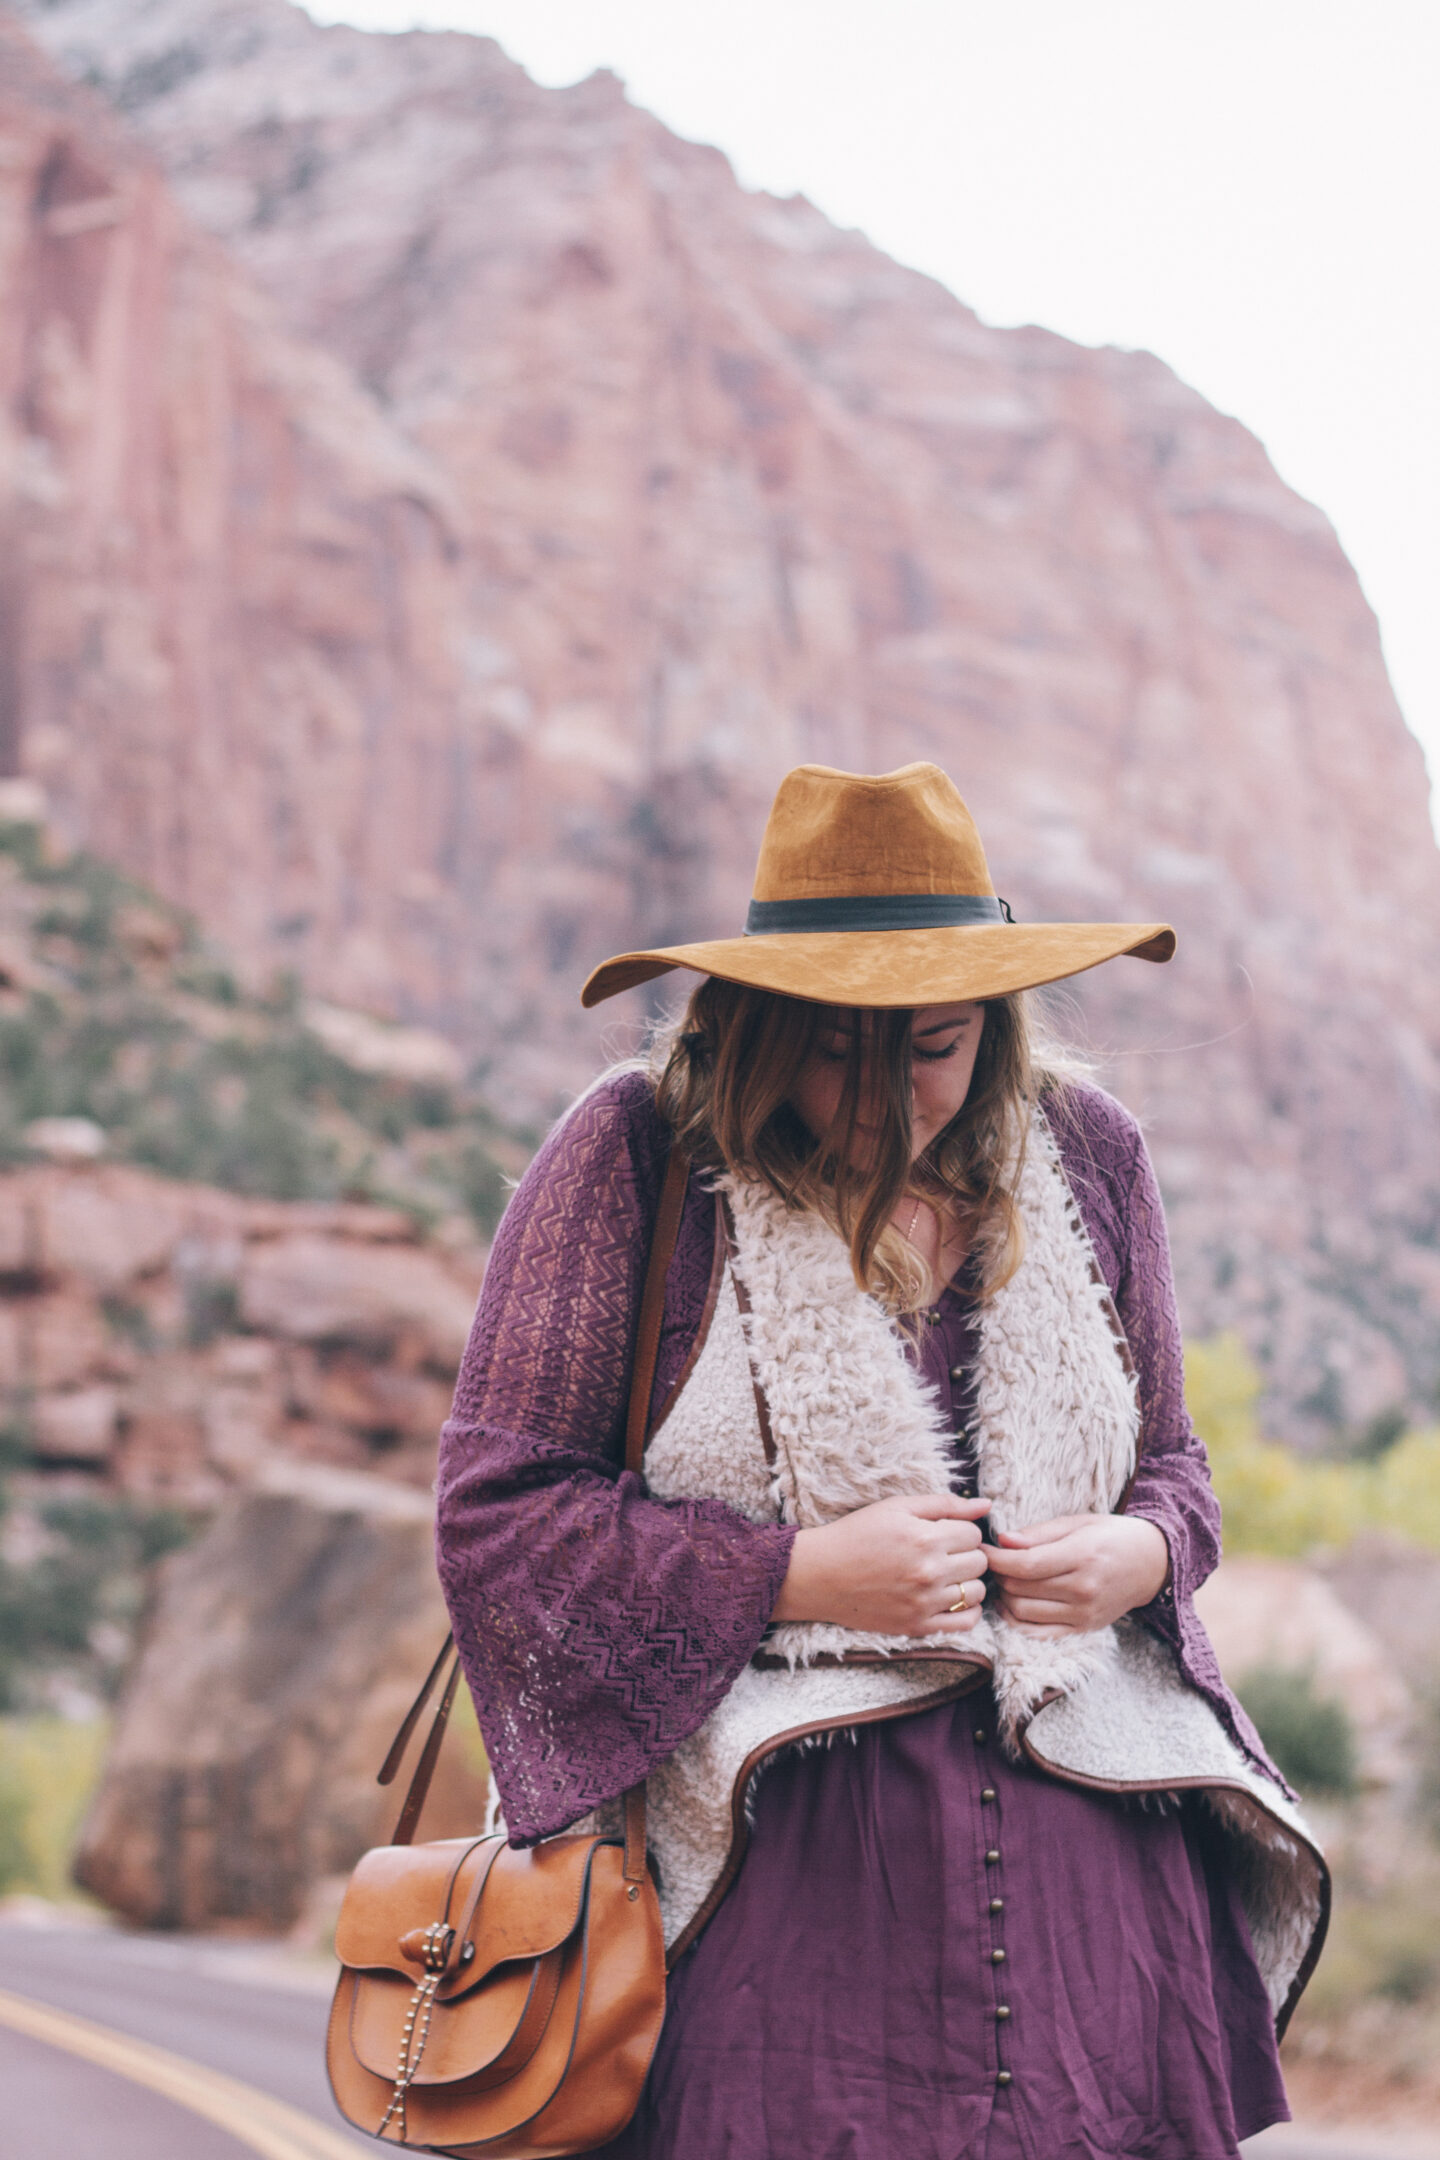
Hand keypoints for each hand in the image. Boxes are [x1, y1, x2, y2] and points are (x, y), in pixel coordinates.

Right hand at [772, 1493, 990, 1636]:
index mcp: (925, 1538)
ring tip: (943, 1574)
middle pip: (979, 1562)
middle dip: (965, 1554)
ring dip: (966, 1581)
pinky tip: (949, 1598)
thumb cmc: (857, 1534)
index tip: (941, 1533)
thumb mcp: (897, 1507)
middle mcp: (929, 1573)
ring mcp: (925, 1603)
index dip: (959, 1530)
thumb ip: (945, 1504)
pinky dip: (966, 1610)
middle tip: (942, 1552)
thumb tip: (986, 1506)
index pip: (973, 1534)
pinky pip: (965, 1623)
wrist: (820, 1575)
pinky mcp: (917, 1626)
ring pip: (977, 1592)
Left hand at [982, 1513, 1168, 1635]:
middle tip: (992, 1562)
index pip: (1025, 1564)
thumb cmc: (1112, 1536)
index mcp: (1082, 1556)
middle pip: (1020, 1588)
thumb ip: (1040, 1533)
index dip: (996, 1558)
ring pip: (1023, 1612)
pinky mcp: (1084, 1629)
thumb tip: (1003, 1540)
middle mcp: (1083, 1589)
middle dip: (998, 1575)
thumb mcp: (1078, 1522)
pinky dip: (1017, 1621)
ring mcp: (1084, 1613)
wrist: (1152, 1564)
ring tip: (1003, 1580)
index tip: (980, 1549)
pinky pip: (1038, 1633)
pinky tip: (1011, 1604)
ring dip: (1004, 1597)